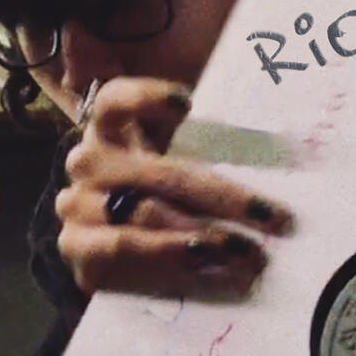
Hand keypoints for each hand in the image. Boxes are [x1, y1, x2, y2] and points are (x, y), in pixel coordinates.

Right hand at [56, 78, 292, 297]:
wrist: (114, 253)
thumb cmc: (158, 199)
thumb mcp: (175, 163)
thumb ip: (205, 147)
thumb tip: (280, 144)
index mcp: (108, 129)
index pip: (115, 101)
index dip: (145, 97)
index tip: (188, 104)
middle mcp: (87, 163)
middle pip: (158, 172)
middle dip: (222, 195)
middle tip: (270, 215)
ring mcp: (76, 205)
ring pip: (143, 213)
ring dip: (200, 233)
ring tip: (245, 250)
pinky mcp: (77, 248)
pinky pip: (121, 248)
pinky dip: (165, 253)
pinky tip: (201, 258)